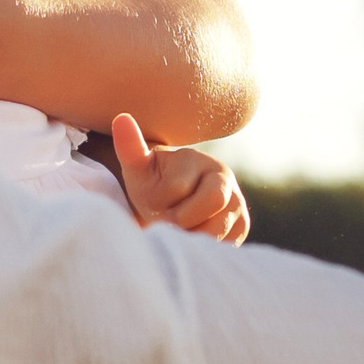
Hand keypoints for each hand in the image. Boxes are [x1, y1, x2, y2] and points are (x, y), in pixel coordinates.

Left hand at [111, 115, 249, 242]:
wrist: (172, 202)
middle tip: (167, 223)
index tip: (152, 205)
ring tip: (178, 229)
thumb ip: (130, 147)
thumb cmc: (152, 184)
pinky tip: (192, 236)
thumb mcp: (138, 168)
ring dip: (193, 236)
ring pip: (220, 228)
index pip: (178, 186)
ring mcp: (237, 200)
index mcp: (196, 159)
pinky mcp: (242, 224)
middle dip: (183, 219)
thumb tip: (122, 118)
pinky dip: (205, 245)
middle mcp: (223, 176)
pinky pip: (226, 243)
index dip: (159, 204)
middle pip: (213, 201)